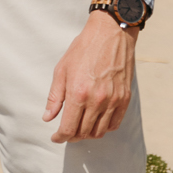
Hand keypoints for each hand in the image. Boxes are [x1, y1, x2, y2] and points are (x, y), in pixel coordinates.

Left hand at [43, 11, 138, 142]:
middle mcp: (97, 101)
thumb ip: (54, 97)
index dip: (60, 137)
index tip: (56, 137)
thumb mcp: (61, 70)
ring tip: (80, 128)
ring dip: (88, 134)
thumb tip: (47, 118)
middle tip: (66, 132)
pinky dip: (104, 128)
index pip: (68, 128)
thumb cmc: (83, 49)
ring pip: (100, 131)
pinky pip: (115, 123)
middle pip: (84, 132)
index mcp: (78, 94)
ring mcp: (113, 101)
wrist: (110, 35)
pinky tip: (96, 122)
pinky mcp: (125, 98)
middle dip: (72, 136)